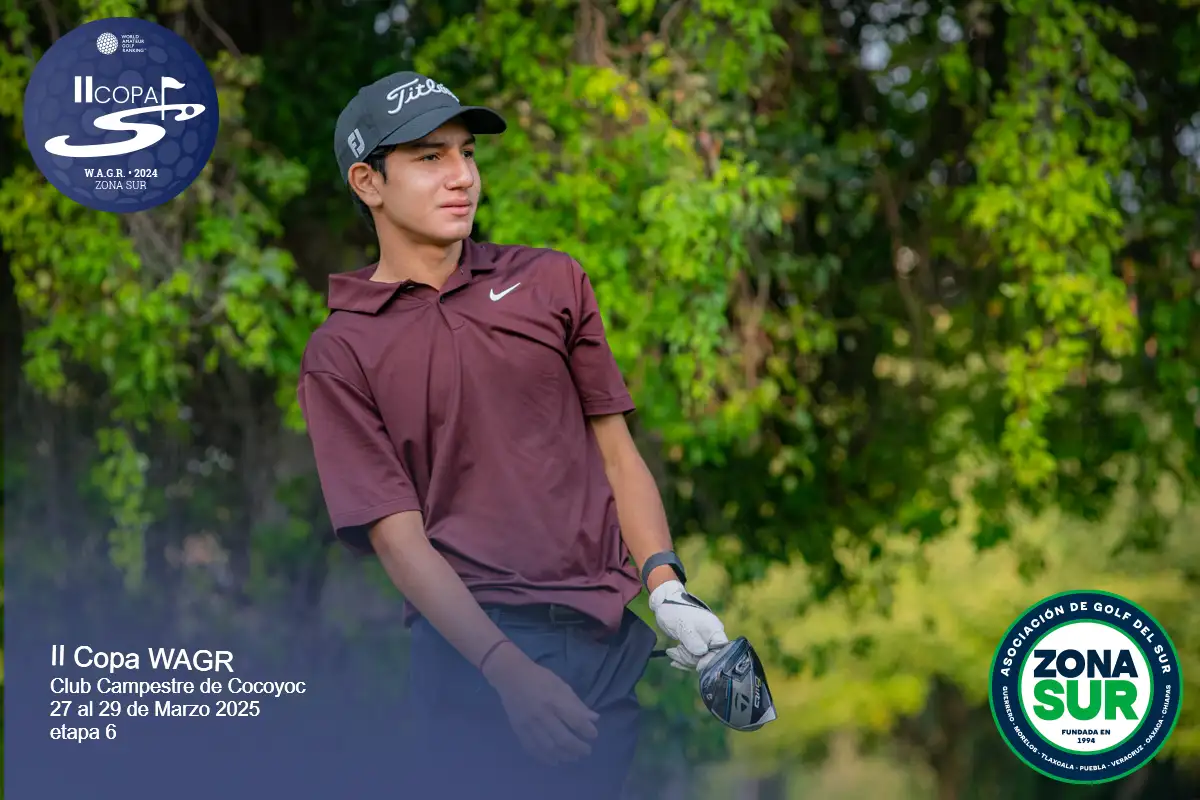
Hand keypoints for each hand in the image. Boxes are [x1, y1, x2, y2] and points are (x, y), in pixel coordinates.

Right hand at [481, 643, 599, 764]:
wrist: (510, 676)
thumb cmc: (539, 677)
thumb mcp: (560, 684)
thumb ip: (576, 703)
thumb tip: (594, 719)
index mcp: (554, 699)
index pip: (575, 720)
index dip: (586, 730)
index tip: (593, 735)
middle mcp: (542, 714)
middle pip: (562, 738)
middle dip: (577, 748)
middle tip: (586, 751)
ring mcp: (529, 723)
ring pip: (548, 747)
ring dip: (563, 755)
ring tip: (573, 758)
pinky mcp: (518, 729)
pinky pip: (532, 748)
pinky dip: (544, 757)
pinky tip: (553, 761)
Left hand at [648, 580, 728, 671]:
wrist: (664, 603)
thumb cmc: (675, 610)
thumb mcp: (683, 626)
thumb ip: (694, 642)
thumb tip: (702, 654)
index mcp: (714, 629)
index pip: (721, 651)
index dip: (711, 660)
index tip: (697, 664)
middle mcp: (712, 636)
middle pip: (708, 658)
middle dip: (691, 659)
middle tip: (675, 650)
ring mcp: (703, 641)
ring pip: (699, 660)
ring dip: (684, 659)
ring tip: (671, 652)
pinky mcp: (695, 645)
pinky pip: (692, 658)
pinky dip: (682, 659)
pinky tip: (673, 658)